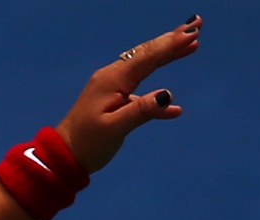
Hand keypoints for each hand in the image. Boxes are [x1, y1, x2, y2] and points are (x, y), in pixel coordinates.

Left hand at [56, 15, 202, 173]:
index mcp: (113, 80)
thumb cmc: (87, 143)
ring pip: (144, 67)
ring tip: (191, 43)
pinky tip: (174, 108)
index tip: (192, 33)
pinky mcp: (113, 101)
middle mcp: (112, 78)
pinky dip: (156, 96)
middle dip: (172, 39)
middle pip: (146, 54)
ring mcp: (112, 88)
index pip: (147, 58)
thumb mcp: (115, 129)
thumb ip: (141, 111)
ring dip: (167, 55)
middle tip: (196, 23)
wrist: (63, 155)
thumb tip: (167, 95)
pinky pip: (139, 92)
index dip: (171, 45)